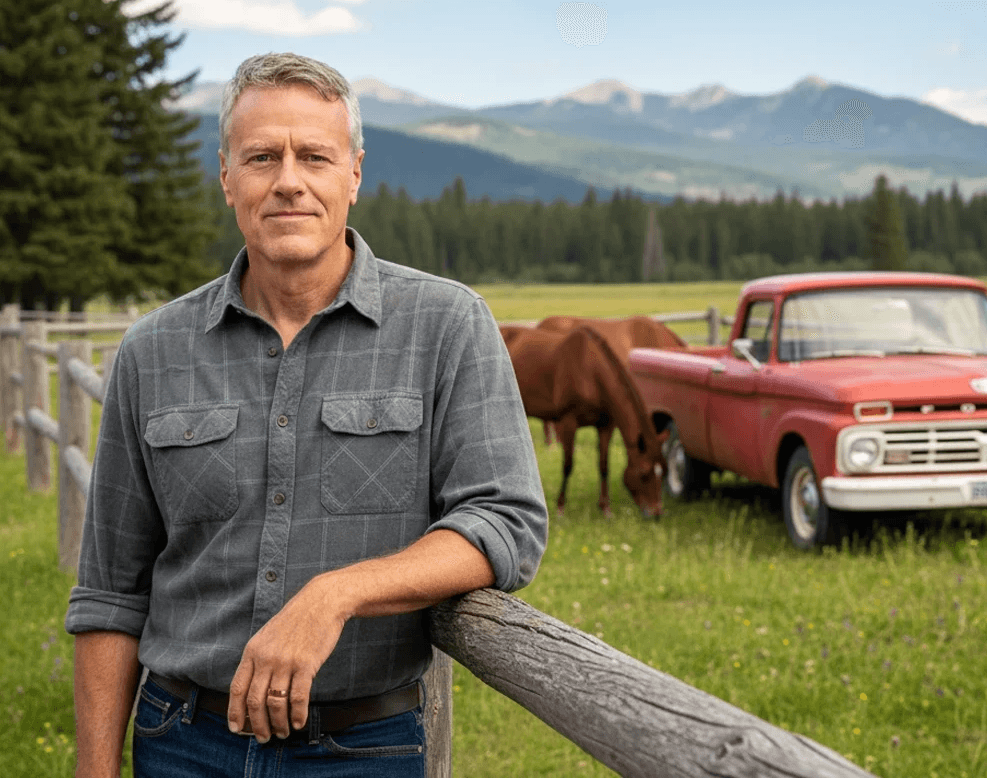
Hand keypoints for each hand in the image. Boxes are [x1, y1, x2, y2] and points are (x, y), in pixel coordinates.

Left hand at [227, 579, 345, 742]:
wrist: (321, 602)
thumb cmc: (296, 621)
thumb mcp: (268, 636)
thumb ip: (259, 660)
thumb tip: (253, 691)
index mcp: (253, 651)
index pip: (237, 688)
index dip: (235, 713)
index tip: (236, 729)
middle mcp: (266, 658)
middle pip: (254, 701)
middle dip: (257, 725)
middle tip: (263, 737)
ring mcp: (286, 661)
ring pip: (275, 703)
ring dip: (278, 723)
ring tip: (283, 732)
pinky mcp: (306, 664)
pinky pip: (298, 697)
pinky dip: (297, 714)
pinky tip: (298, 722)